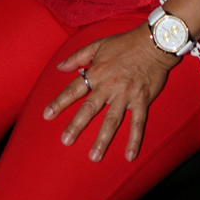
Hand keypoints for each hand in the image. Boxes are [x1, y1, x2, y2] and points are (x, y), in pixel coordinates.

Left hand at [43, 22, 179, 161]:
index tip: (47, 115)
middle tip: (66, 140)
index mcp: (96, 73)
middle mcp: (109, 86)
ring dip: (103, 139)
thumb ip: (77, 56)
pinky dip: (134, 139)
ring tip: (94, 156)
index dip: (60, 102)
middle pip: (89, 108)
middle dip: (77, 125)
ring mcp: (125, 95)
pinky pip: (137, 123)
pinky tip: (129, 155)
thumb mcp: (98, 45)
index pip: (74, 90)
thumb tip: (59, 67)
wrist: (153, 43)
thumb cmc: (124, 43)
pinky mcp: (141, 100)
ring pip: (112, 120)